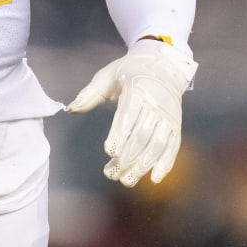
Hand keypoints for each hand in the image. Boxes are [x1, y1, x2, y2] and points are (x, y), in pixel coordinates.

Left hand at [68, 39, 196, 186]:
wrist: (163, 67)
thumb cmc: (129, 72)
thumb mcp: (107, 76)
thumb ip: (89, 94)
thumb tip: (71, 109)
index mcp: (138, 89)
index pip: (129, 115)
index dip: (120, 134)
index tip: (109, 152)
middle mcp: (157, 103)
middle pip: (143, 134)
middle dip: (128, 156)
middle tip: (112, 174)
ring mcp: (168, 116)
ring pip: (158, 144)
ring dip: (143, 165)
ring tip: (126, 180)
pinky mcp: (175, 126)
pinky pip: (173, 147)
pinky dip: (166, 164)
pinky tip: (154, 178)